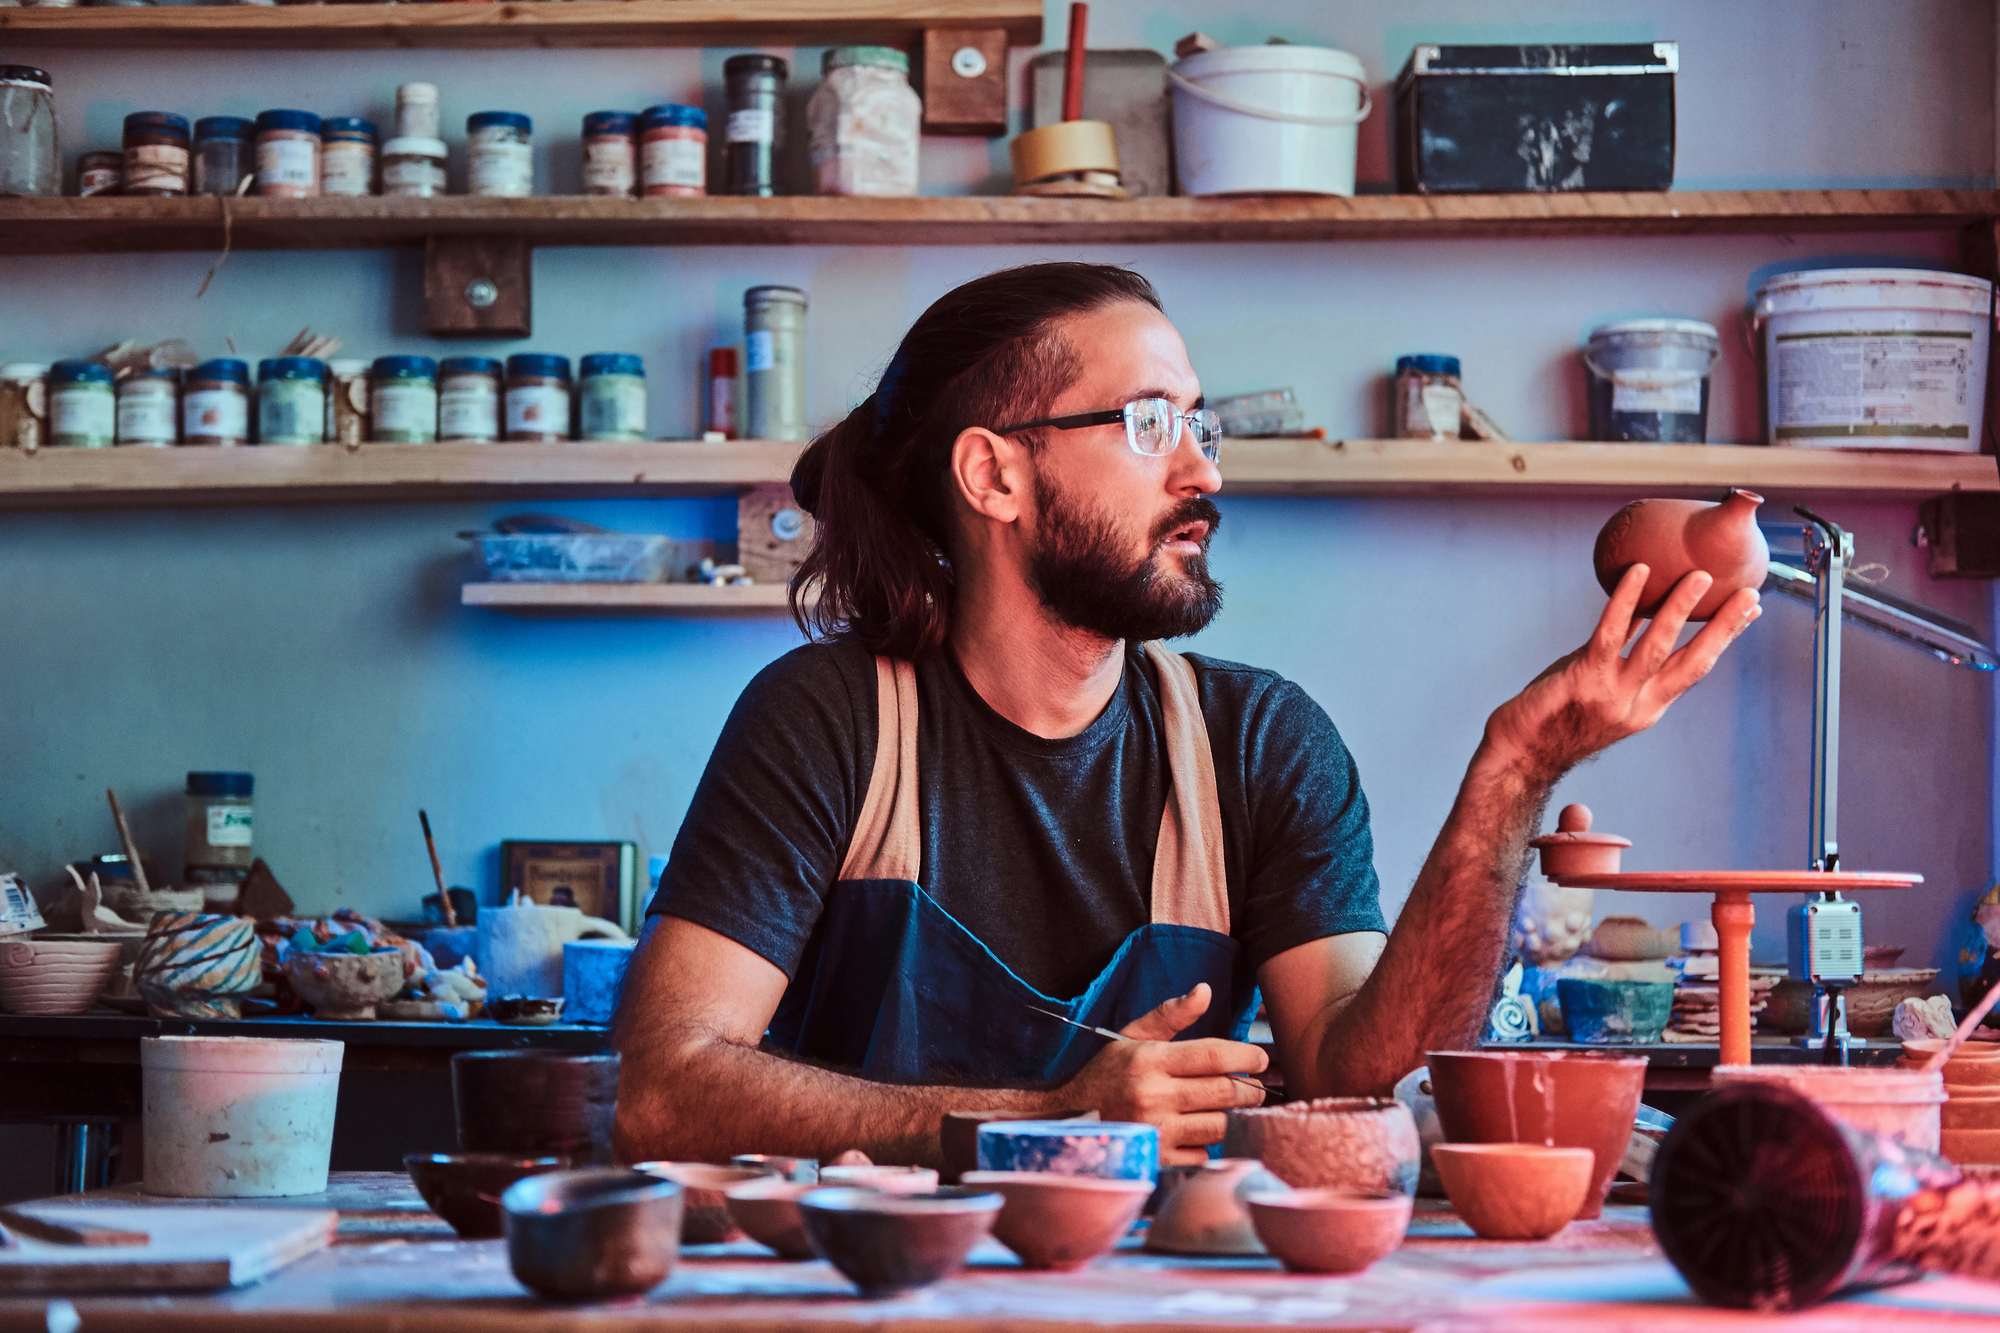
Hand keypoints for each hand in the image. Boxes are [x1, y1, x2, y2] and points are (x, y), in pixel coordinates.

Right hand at [1053, 983, 1268, 1164]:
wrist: (1067, 1118)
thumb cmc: (1106, 1073)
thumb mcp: (1132, 1036)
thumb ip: (1170, 1014)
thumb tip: (1205, 990)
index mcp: (1150, 1060)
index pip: (1213, 1055)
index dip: (1245, 1056)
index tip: (1260, 1058)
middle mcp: (1153, 1096)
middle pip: (1225, 1092)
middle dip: (1249, 1089)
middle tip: (1255, 1087)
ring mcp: (1156, 1131)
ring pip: (1219, 1125)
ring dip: (1228, 1116)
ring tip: (1224, 1108)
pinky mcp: (1157, 1160)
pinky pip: (1202, 1153)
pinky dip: (1205, 1143)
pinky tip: (1195, 1131)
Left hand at [1483, 564, 1760, 782]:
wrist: (1521, 754)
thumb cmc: (1558, 715)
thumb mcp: (1603, 690)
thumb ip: (1624, 658)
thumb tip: (1643, 613)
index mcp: (1649, 707)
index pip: (1696, 668)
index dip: (1725, 638)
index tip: (1751, 612)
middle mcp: (1639, 704)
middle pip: (1694, 662)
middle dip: (1724, 628)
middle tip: (1749, 594)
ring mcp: (1614, 693)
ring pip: (1658, 645)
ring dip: (1681, 609)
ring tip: (1701, 577)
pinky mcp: (1585, 678)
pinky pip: (1610, 633)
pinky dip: (1626, 601)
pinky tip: (1638, 572)